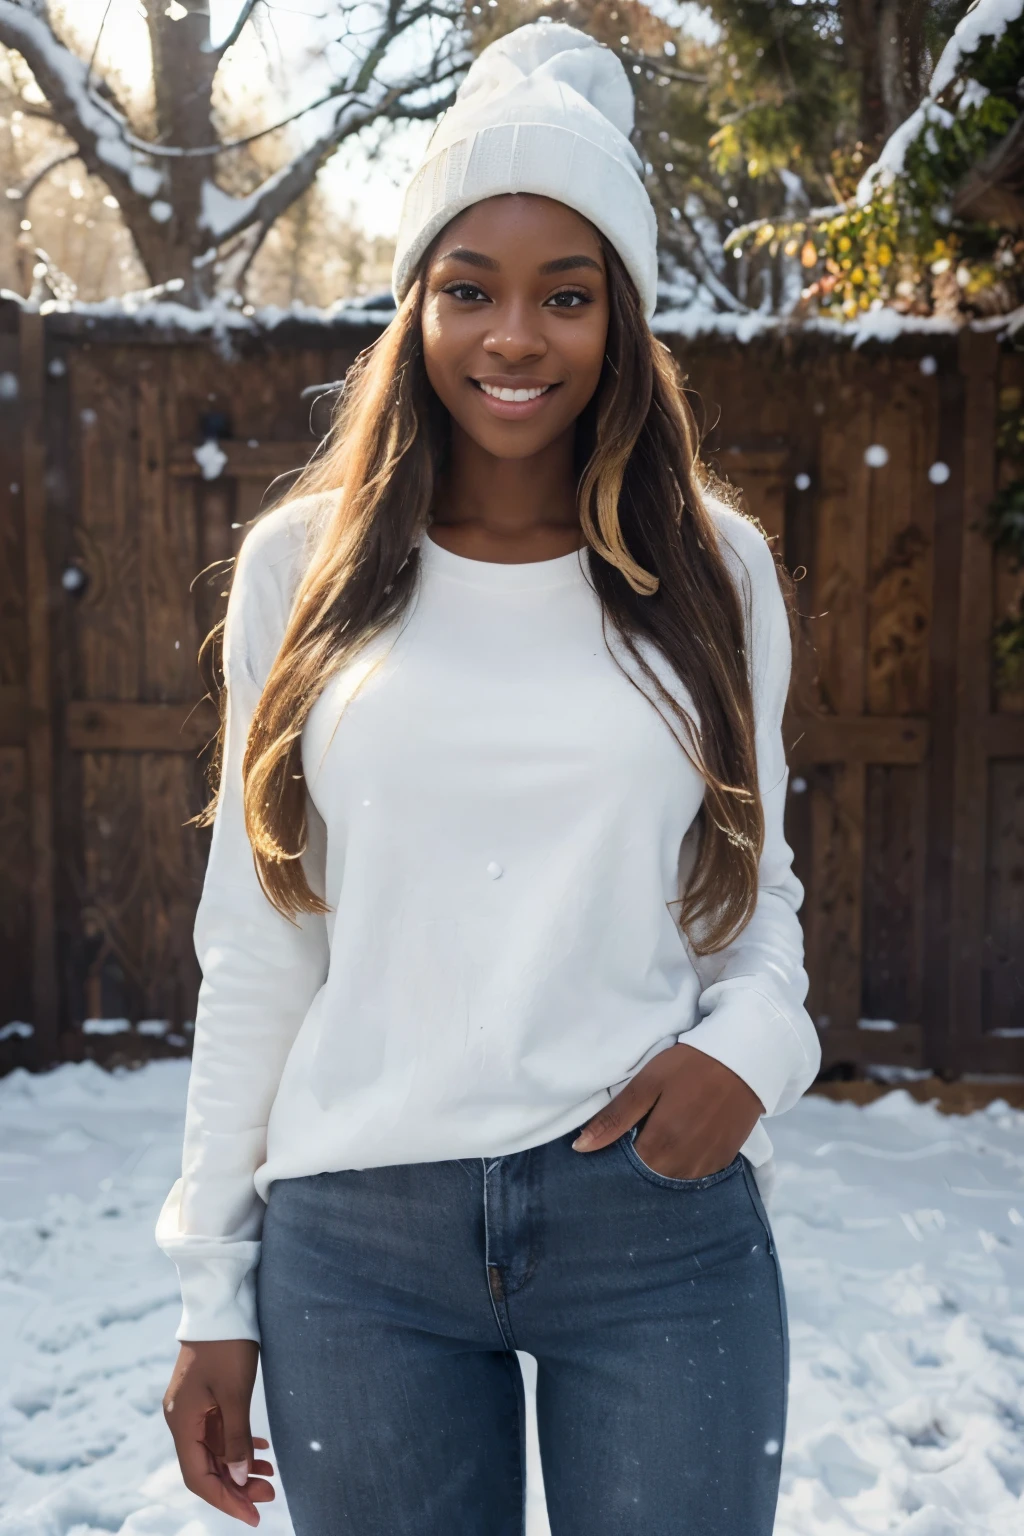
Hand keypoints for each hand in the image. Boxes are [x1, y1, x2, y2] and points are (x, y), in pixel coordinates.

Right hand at [163, 1340, 274, 1526]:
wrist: (221, 1303)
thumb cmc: (227, 1345)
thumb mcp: (235, 1394)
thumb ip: (236, 1438)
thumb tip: (238, 1478)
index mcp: (181, 1422)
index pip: (198, 1477)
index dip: (224, 1500)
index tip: (252, 1516)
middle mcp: (182, 1419)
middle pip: (207, 1466)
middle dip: (236, 1485)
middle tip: (270, 1494)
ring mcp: (193, 1408)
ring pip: (215, 1449)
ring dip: (240, 1465)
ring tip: (271, 1476)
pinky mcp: (205, 1397)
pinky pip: (219, 1431)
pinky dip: (239, 1443)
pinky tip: (261, 1450)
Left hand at [572, 1043, 762, 1178]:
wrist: (746, 1058)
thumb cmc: (691, 1065)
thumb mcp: (648, 1082)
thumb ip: (615, 1117)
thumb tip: (580, 1148)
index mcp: (661, 1144)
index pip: (627, 1169)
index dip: (617, 1155)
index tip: (616, 1140)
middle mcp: (684, 1163)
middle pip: (650, 1177)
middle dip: (639, 1161)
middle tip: (638, 1133)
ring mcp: (707, 1165)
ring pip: (673, 1178)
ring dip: (662, 1164)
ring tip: (661, 1135)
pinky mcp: (725, 1160)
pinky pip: (696, 1174)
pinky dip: (684, 1163)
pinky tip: (683, 1141)